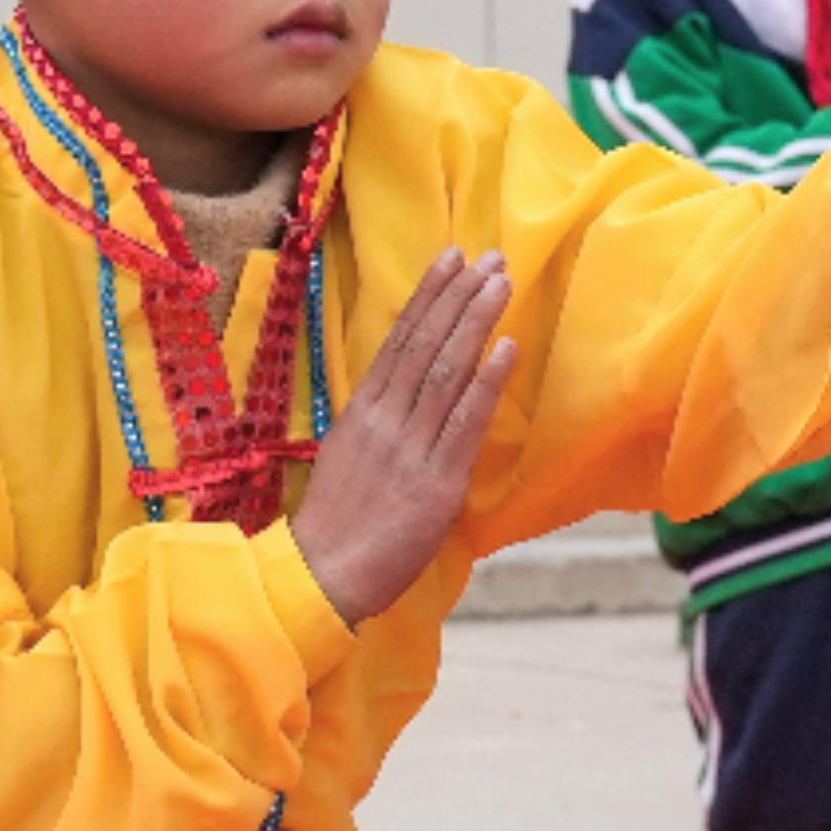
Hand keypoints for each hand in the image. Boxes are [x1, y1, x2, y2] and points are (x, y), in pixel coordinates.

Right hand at [289, 247, 511, 626]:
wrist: (324, 574)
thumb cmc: (336, 525)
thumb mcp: (346, 459)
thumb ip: (376, 426)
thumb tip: (400, 394)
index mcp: (361, 412)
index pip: (399, 341)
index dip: (428, 297)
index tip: (452, 259)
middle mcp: (385, 420)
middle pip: (425, 344)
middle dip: (459, 295)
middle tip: (489, 255)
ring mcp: (411, 448)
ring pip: (446, 371)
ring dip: (477, 322)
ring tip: (501, 281)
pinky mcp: (436, 480)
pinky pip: (464, 422)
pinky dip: (487, 382)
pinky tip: (507, 348)